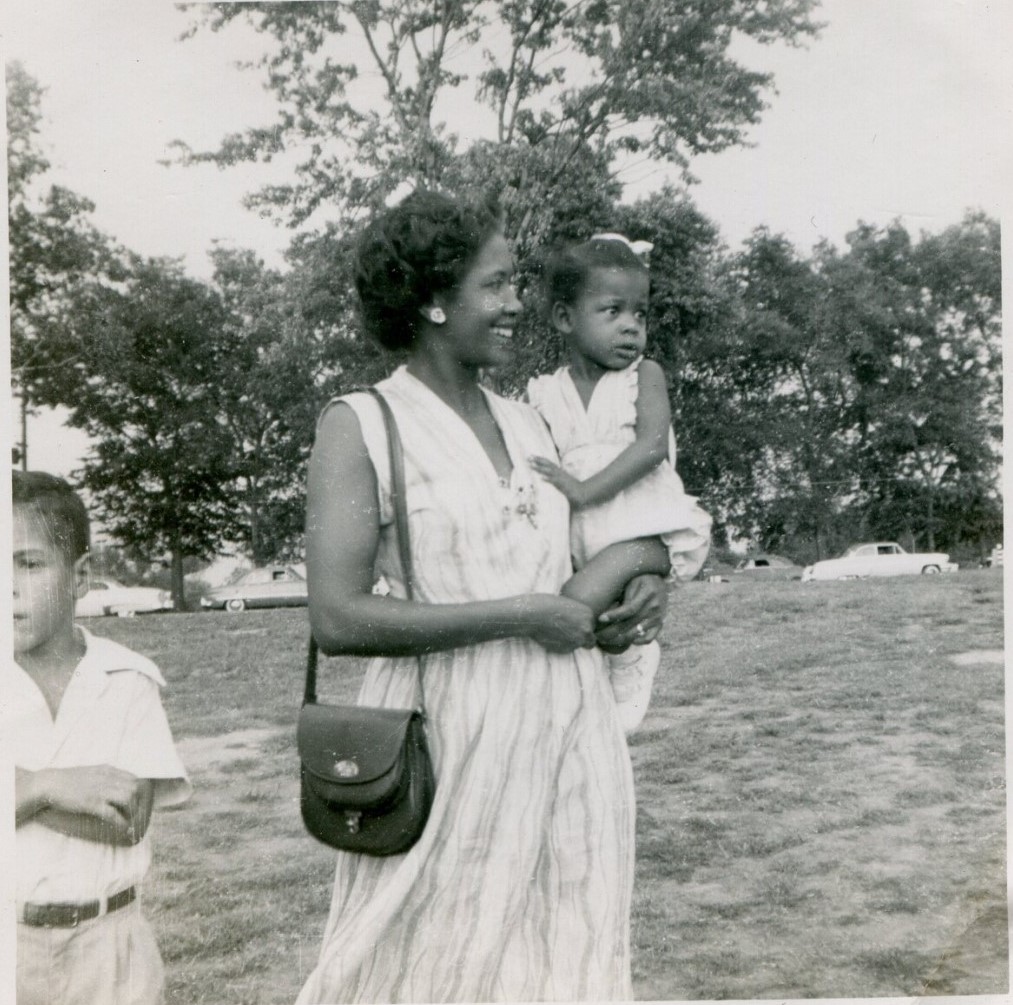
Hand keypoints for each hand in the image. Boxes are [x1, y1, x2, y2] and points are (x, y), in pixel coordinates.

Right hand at [25, 766, 153, 845]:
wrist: (49, 784)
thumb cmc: (69, 779)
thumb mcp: (92, 772)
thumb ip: (106, 776)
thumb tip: (118, 785)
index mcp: (108, 770)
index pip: (134, 778)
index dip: (139, 791)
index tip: (139, 802)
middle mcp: (107, 778)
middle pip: (135, 788)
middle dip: (138, 802)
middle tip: (135, 814)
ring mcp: (100, 791)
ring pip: (128, 798)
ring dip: (132, 812)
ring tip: (130, 821)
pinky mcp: (91, 803)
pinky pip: (112, 813)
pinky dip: (121, 821)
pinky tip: (123, 827)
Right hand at [524, 595, 596, 652]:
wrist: (534, 614)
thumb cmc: (547, 604)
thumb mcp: (569, 605)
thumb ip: (578, 616)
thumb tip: (581, 626)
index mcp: (589, 614)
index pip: (592, 626)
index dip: (582, 626)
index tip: (572, 624)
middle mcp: (586, 629)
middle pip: (590, 639)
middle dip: (581, 637)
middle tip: (567, 631)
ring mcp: (577, 641)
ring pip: (577, 645)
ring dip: (570, 641)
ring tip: (556, 632)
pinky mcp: (566, 649)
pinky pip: (566, 649)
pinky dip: (561, 645)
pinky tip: (551, 636)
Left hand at [528, 456, 587, 507]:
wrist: (582, 492)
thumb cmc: (571, 487)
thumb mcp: (562, 480)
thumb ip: (553, 478)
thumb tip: (544, 477)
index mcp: (559, 471)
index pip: (548, 463)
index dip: (540, 459)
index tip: (531, 456)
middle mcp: (559, 472)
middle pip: (547, 464)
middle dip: (538, 461)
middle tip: (528, 457)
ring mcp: (561, 478)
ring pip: (549, 471)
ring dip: (540, 468)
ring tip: (531, 465)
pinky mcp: (563, 485)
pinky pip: (554, 481)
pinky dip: (548, 479)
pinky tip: (541, 478)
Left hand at [595, 574, 666, 651]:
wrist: (660, 581)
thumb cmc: (640, 579)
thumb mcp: (632, 581)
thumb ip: (623, 594)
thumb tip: (605, 609)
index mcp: (648, 593)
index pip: (629, 609)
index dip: (614, 615)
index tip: (600, 619)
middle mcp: (654, 607)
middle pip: (630, 624)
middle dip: (610, 632)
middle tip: (596, 635)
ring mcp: (658, 618)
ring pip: (635, 634)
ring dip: (618, 640)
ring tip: (604, 640)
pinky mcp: (659, 625)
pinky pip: (647, 639)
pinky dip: (635, 642)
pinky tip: (623, 641)